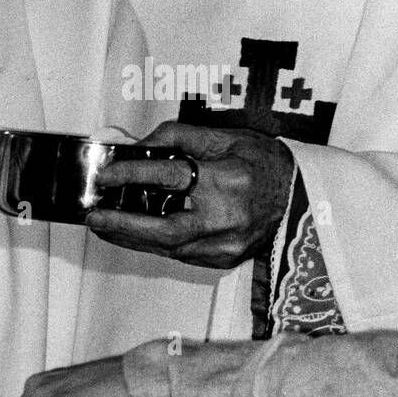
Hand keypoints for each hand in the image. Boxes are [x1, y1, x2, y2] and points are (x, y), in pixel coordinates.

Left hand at [86, 122, 293, 269]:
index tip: (106, 175)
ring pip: (168, 248)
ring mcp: (227, 245)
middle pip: (163, 229)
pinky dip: (155, 244)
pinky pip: (181, 254)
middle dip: (122, 226)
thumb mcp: (227, 136)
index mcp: (228, 180)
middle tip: (94, 218)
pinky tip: (136, 234)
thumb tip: (139, 144)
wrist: (303, 195)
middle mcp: (227, 218)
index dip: (132, 174)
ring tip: (105, 226)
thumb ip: (180, 137)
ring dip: (132, 238)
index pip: (169, 175)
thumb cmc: (265, 162)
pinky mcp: (224, 260)